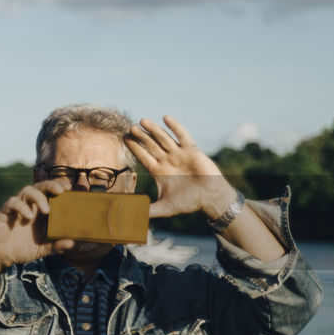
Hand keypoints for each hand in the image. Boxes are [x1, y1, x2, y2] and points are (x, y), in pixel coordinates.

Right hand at [0, 179, 74, 271]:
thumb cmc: (20, 249)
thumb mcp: (41, 249)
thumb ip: (56, 246)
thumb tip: (71, 242)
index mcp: (39, 212)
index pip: (50, 193)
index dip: (59, 187)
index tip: (70, 188)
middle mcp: (29, 206)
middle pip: (40, 187)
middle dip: (51, 185)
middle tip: (61, 191)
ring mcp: (17, 208)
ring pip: (27, 191)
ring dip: (38, 197)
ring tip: (47, 210)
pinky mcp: (4, 212)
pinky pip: (12, 202)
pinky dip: (21, 207)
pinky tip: (28, 217)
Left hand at [124, 116, 238, 220]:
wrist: (210, 198)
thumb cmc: (188, 203)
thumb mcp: (165, 208)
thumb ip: (148, 210)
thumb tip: (130, 216)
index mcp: (158, 171)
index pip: (143, 156)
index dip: (134, 147)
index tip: (124, 138)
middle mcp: (167, 160)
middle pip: (151, 145)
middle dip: (141, 137)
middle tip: (131, 128)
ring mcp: (178, 154)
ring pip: (163, 138)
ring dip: (153, 130)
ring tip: (142, 121)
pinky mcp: (191, 150)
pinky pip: (182, 135)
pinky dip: (174, 127)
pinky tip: (165, 118)